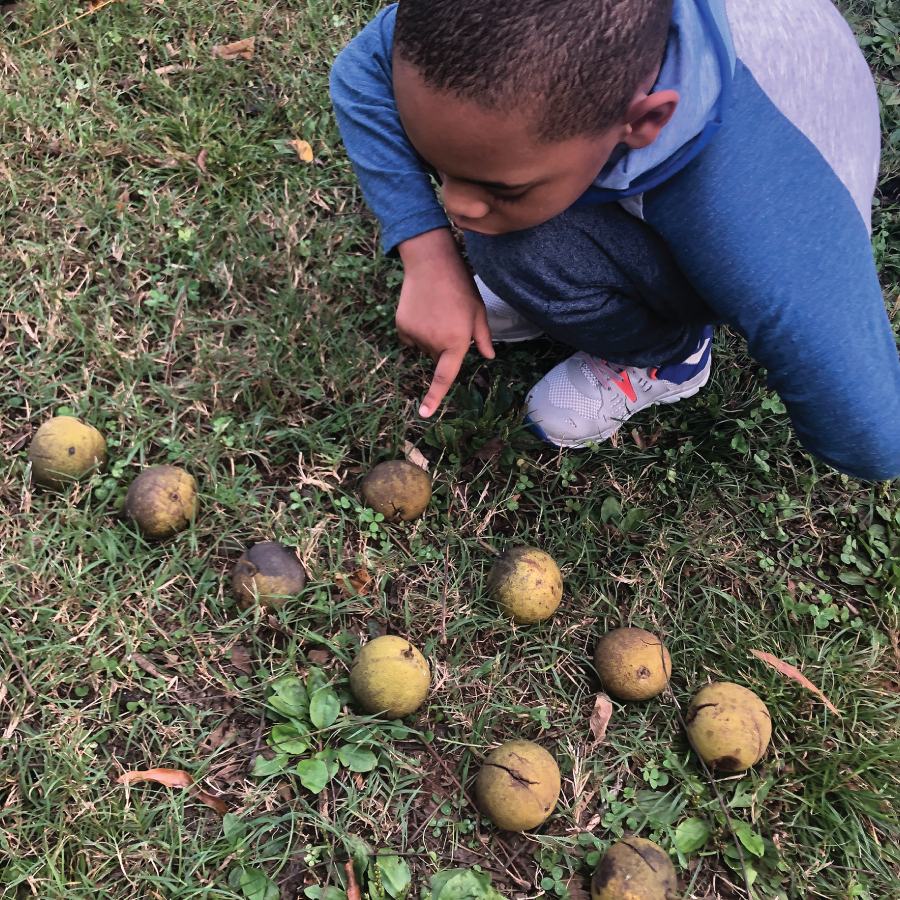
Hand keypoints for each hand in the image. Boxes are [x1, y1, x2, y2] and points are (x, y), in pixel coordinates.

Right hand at [396, 228, 494, 416]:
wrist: (431, 263)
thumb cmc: (460, 287)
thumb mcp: (478, 312)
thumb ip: (483, 337)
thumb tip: (489, 357)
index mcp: (455, 342)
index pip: (445, 377)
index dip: (434, 398)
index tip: (424, 414)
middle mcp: (433, 343)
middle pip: (437, 358)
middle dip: (444, 347)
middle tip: (450, 320)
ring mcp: (414, 335)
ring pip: (423, 348)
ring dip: (430, 338)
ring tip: (437, 312)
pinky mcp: (401, 326)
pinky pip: (410, 339)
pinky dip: (416, 331)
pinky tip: (422, 311)